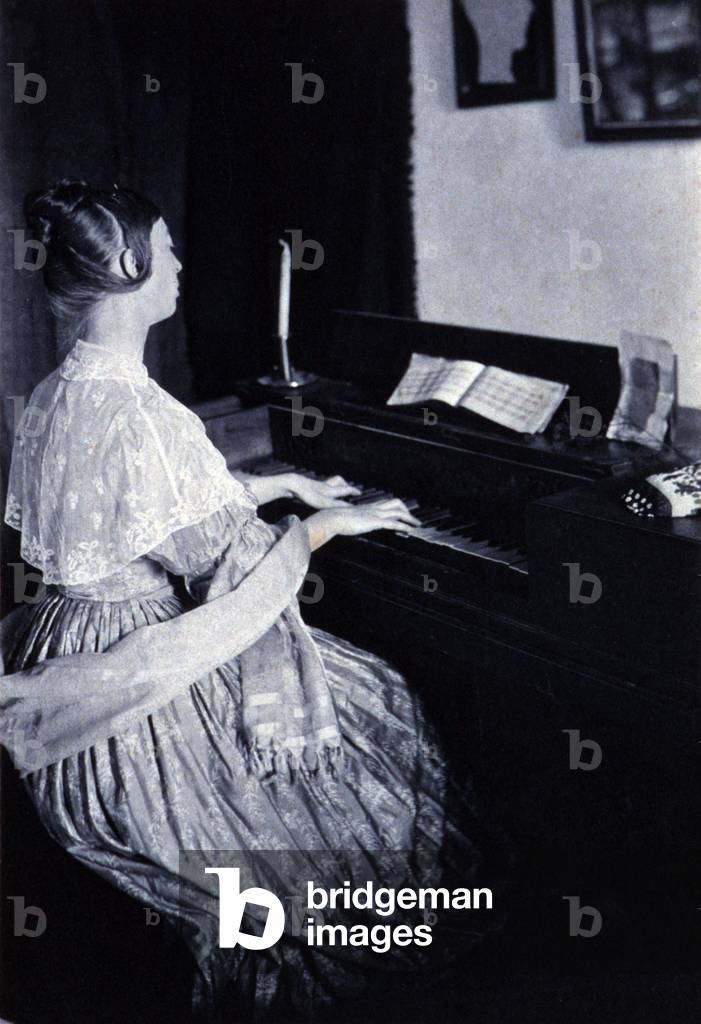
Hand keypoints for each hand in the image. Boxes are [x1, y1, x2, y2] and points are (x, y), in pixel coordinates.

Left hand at [286, 473, 360, 508]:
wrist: (293, 484)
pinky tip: (321, 492)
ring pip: (329, 482)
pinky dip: (324, 487)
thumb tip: (351, 509)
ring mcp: (316, 485)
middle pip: (338, 482)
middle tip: (350, 489)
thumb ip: (337, 505)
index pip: (344, 489)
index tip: (360, 493)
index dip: (353, 491)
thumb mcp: (323, 502)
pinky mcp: (309, 486)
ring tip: (338, 488)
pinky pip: (320, 485)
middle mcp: (325, 486)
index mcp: (330, 490)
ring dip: (335, 484)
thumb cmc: (308, 494)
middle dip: (345, 485)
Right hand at [305, 499, 420, 550]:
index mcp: (368, 508)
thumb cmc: (336, 520)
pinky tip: (410, 530)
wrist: (332, 518)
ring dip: (410, 518)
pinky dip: (404, 525)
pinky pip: (394, 522)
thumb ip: (352, 521)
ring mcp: (375, 514)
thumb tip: (351, 526)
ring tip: (417, 525)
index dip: (396, 508)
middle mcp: (374, 508)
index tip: (401, 515)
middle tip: (412, 520)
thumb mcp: (347, 520)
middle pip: (395, 503)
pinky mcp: (375, 521)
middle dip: (406, 511)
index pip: (386, 504)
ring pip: (398, 512)